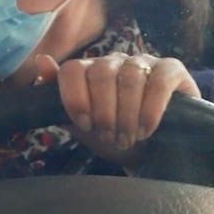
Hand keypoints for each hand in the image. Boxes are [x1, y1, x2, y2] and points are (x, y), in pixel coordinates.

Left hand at [31, 52, 200, 162]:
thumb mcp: (84, 127)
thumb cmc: (116, 137)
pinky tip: (147, 129)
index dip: (75, 98)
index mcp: (89, 70)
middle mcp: (114, 61)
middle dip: (104, 111)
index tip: (85, 125)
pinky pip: (159, 81)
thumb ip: (58, 100)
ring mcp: (144, 62)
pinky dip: (151, 108)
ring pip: (129, 77)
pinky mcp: (172, 70)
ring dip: (127, 114)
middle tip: (111, 136)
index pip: (72, 69)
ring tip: (129, 137)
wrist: (155, 152)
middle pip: (100, 73)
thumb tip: (41, 60)